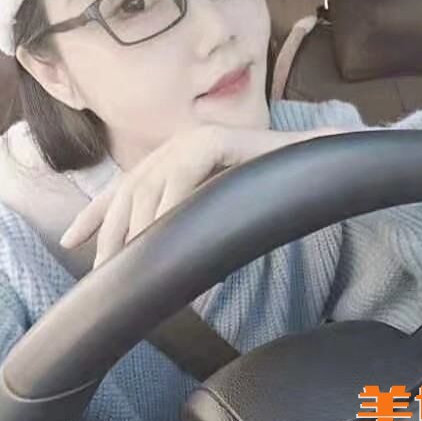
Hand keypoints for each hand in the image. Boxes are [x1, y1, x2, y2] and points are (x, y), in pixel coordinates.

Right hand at [60, 123, 342, 267]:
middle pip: (145, 194)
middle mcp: (173, 148)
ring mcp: (155, 162)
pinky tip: (72, 242)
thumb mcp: (293, 152)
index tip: (158, 247)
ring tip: (102, 275)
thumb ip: (317, 149)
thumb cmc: (275, 155)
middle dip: (133, 237)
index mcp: (206, 143)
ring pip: (123, 199)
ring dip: (108, 236)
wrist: (254, 142)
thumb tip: (349, 141)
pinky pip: (112, 196)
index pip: (179, 178)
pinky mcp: (144, 176)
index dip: (167, 211)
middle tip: (126, 279)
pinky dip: (93, 217)